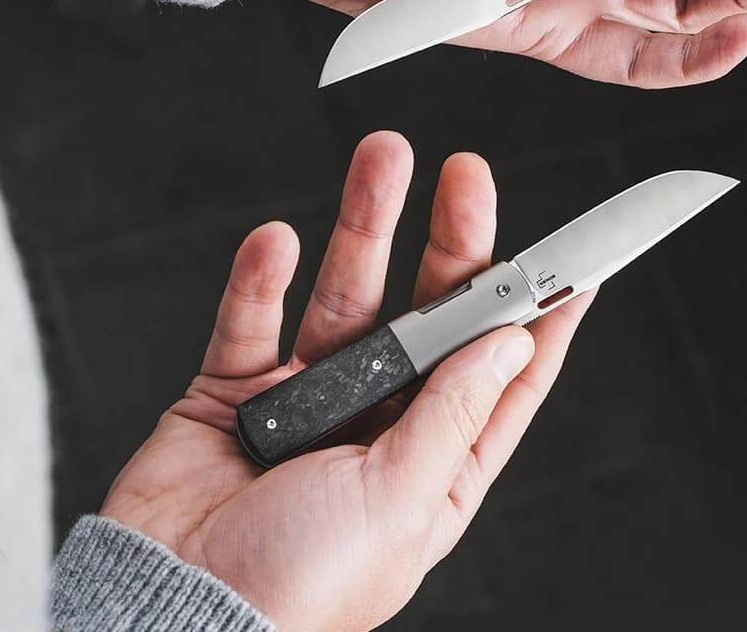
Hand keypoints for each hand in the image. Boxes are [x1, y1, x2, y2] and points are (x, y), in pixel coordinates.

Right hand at [100, 131, 593, 631]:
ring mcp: (308, 403)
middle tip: (466, 176)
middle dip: (450, 243)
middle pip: (429, 315)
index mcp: (434, 464)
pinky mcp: (238, 391)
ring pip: (345, 297)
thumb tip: (513, 341)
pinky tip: (275, 240)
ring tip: (381, 159)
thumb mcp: (400, 499)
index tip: (576, 256)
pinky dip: (261, 278)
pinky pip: (252, 319)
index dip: (541, 314)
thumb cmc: (296, 587)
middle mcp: (379, 425)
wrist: (170, 609)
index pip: (505, 376)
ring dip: (361, 227)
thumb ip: (452, 412)